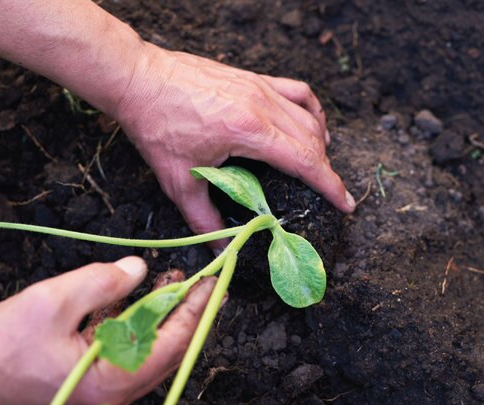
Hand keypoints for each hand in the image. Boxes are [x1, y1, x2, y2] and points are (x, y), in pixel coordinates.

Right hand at [0, 257, 215, 404]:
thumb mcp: (52, 302)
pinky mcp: (85, 395)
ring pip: (145, 356)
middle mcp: (113, 400)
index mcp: (113, 383)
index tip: (213, 281)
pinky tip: (129, 304)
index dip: (195, 308)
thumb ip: (102, 282)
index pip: (173, 343)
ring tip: (166, 285)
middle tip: (196, 281)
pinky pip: (121, 361)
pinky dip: (130, 332)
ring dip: (156, 320)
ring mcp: (100, 401)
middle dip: (182, 313)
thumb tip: (139, 270)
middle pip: (165, 353)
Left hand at [114, 43, 355, 239]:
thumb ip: (203, 218)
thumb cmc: (156, 125)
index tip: (345, 203)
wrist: (138, 79)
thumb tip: (221, 247)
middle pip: (312, 141)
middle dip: (326, 171)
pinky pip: (298, 92)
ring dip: (320, 144)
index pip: (305, 161)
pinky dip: (312, 111)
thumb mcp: (178, 179)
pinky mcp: (254, 78)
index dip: (330, 185)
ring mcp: (260, 88)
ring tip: (319, 168)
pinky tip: (311, 126)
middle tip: (329, 195)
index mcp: (249, 131)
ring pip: (309, 117)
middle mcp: (262, 105)